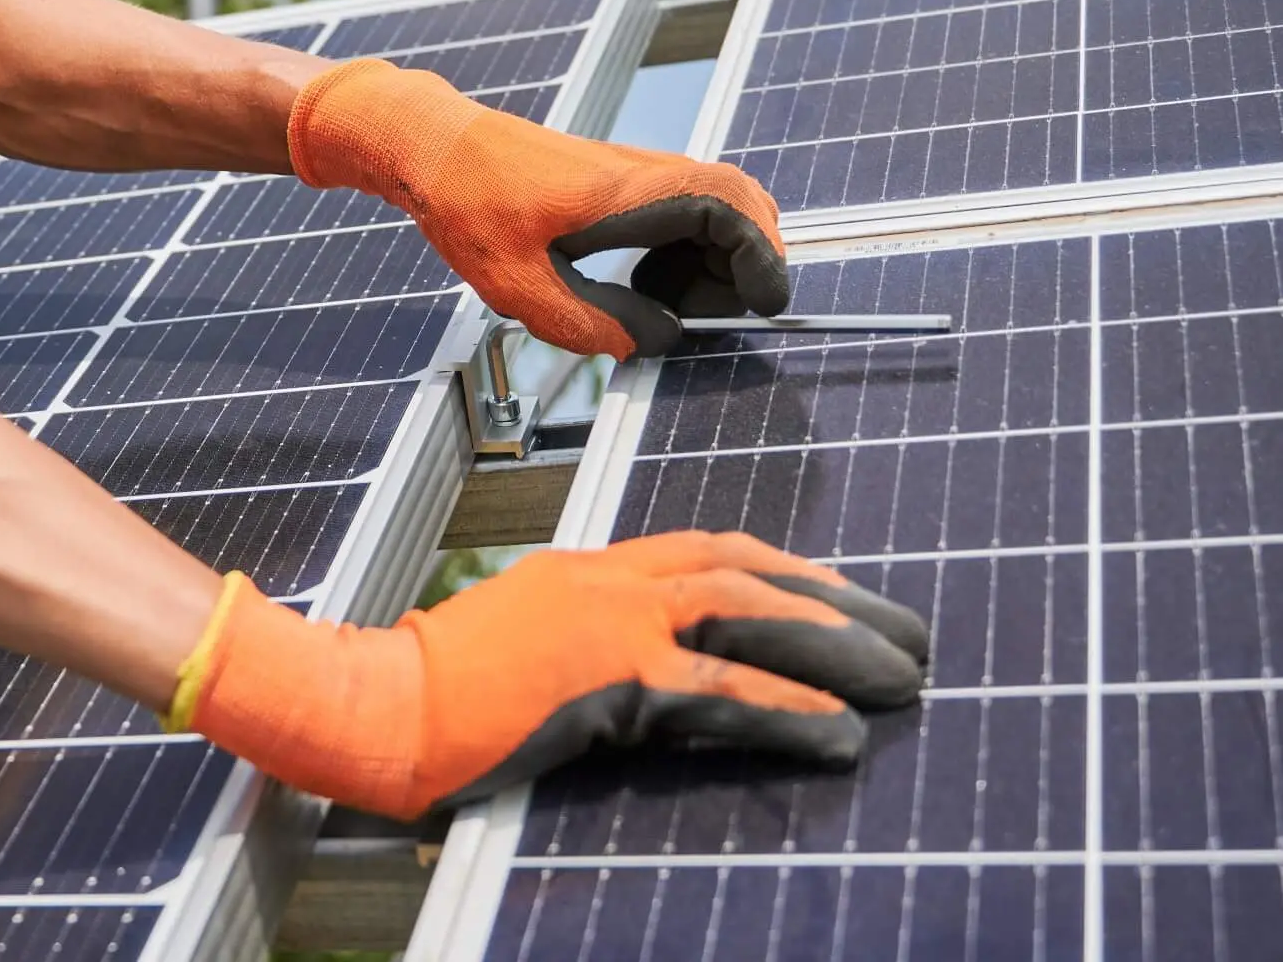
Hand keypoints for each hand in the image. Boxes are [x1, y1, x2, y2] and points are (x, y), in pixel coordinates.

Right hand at [167, 531, 928, 820]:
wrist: (377, 703)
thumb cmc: (431, 691)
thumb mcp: (517, 648)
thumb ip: (580, 649)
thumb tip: (636, 685)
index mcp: (583, 569)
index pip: (701, 551)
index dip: (781, 569)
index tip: (841, 588)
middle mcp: (605, 581)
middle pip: (744, 572)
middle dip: (835, 601)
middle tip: (909, 631)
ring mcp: (609, 625)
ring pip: (748, 617)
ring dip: (836, 645)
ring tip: (905, 676)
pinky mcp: (610, 681)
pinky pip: (720, 691)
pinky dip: (789, 709)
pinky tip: (843, 735)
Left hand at [287, 57, 788, 356]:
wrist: (431, 144)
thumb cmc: (464, 202)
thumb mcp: (516, 285)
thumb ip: (588, 321)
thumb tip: (655, 342)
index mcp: (624, 193)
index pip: (729, 207)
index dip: (761, 254)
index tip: (763, 302)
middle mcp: (640, 171)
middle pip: (740, 199)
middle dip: (750, 260)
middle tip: (714, 313)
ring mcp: (634, 170)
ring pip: (716, 201)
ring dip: (718, 255)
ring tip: (672, 305)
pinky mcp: (620, 178)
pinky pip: (683, 205)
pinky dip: (689, 245)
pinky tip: (647, 282)